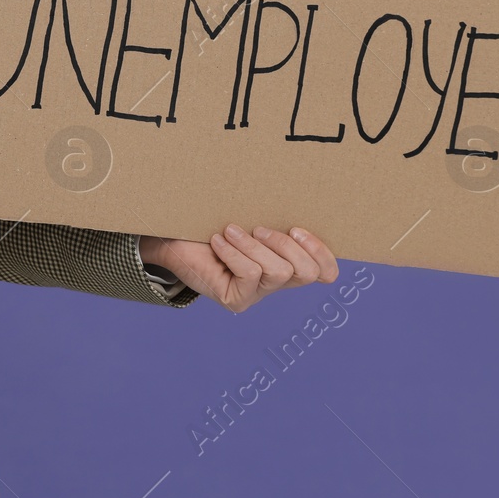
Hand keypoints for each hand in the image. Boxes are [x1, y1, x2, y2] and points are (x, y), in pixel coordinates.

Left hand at [140, 224, 339, 313]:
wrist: (173, 238)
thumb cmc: (212, 222)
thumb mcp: (247, 216)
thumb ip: (271, 216)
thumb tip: (292, 197)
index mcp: (286, 262)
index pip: (325, 272)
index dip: (321, 252)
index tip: (297, 228)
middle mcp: (275, 283)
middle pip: (307, 273)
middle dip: (286, 244)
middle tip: (258, 228)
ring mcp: (256, 295)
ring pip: (277, 272)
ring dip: (254, 246)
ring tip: (231, 230)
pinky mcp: (236, 300)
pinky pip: (249, 275)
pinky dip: (234, 253)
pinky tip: (217, 241)